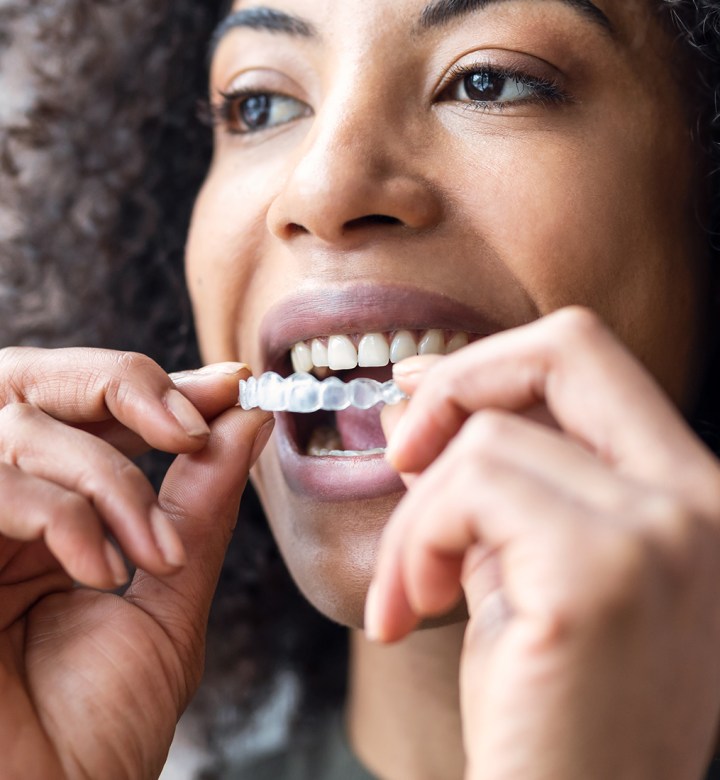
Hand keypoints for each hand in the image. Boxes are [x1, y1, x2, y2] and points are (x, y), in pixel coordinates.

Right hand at [0, 348, 271, 779]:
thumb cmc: (101, 724)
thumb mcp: (170, 593)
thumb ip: (199, 502)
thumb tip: (245, 418)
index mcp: (50, 513)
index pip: (91, 408)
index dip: (157, 385)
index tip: (232, 386)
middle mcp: (0, 508)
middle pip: (37, 383)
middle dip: (123, 385)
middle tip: (193, 424)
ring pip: (19, 427)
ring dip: (108, 479)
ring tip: (152, 552)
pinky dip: (64, 515)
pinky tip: (101, 571)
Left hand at [368, 308, 719, 779]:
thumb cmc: (544, 711)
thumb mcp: (521, 572)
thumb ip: (486, 484)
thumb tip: (417, 403)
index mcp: (690, 494)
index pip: (593, 361)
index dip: (496, 361)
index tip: (420, 394)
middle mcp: (699, 501)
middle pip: (568, 347)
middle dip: (459, 379)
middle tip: (400, 451)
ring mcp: (662, 532)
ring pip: (485, 439)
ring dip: (417, 516)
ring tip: (411, 591)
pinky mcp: (601, 573)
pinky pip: (469, 489)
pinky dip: (418, 542)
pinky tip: (414, 608)